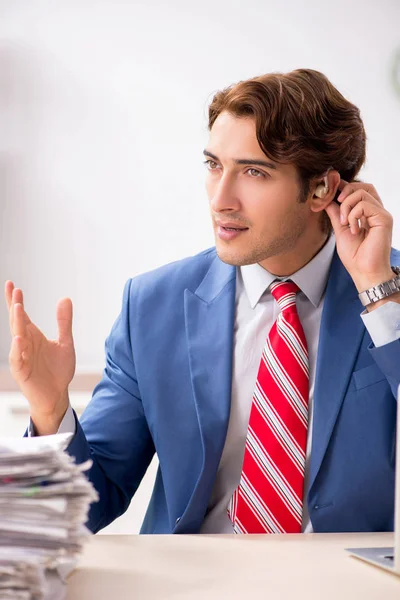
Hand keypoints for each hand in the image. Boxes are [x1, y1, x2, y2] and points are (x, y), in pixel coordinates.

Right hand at [4, 281, 75, 433]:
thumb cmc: (58, 370)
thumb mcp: (65, 342)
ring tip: (18, 308)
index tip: (12, 284)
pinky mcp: (22, 371)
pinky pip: (17, 359)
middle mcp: (24, 344)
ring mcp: (21, 357)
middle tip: (15, 290)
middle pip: (17, 322)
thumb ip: (64, 322)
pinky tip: (19, 338)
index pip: (22, 315)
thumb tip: (65, 299)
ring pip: (16, 337)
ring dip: (16, 323)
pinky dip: (17, 349)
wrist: (58, 394)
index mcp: (33, 335)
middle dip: (15, 306)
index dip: (16, 300)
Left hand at [325, 180, 393, 292]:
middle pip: (363, 186)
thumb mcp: (340, 230)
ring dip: (346, 206)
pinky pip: (365, 205)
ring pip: (362, 192)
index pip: (359, 191)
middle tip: (336, 203)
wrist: (364, 272)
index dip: (345, 186)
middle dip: (346, 190)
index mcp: (368, 214)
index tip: (331, 189)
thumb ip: (335, 214)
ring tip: (344, 222)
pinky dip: (353, 215)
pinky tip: (354, 230)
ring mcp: (381, 214)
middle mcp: (376, 212)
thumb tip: (326, 200)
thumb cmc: (355, 257)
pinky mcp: (384, 219)